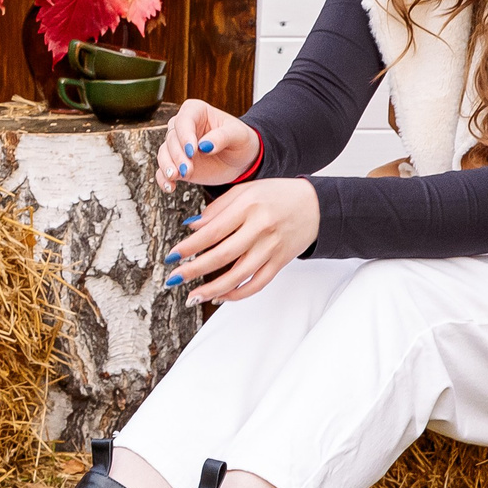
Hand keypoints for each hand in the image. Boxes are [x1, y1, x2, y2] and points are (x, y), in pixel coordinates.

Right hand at [156, 98, 261, 192]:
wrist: (241, 160)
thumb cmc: (240, 140)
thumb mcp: (237, 134)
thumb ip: (222, 137)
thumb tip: (205, 145)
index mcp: (196, 111)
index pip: (184, 120)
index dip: (185, 135)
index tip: (192, 150)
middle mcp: (183, 127)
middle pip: (171, 138)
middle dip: (178, 155)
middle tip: (187, 169)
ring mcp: (178, 146)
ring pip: (164, 153)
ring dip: (168, 166)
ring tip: (176, 177)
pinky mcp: (176, 164)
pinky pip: (163, 171)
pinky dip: (164, 179)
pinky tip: (170, 187)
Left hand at [163, 178, 318, 304]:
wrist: (315, 205)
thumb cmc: (276, 195)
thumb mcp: (246, 191)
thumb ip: (217, 208)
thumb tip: (192, 227)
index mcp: (248, 206)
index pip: (213, 230)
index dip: (190, 246)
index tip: (172, 256)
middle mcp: (261, 228)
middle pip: (223, 255)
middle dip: (195, 270)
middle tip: (175, 279)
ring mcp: (272, 247)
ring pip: (240, 275)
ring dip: (214, 289)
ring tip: (193, 296)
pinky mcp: (281, 262)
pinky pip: (258, 283)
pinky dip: (238, 293)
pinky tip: (221, 296)